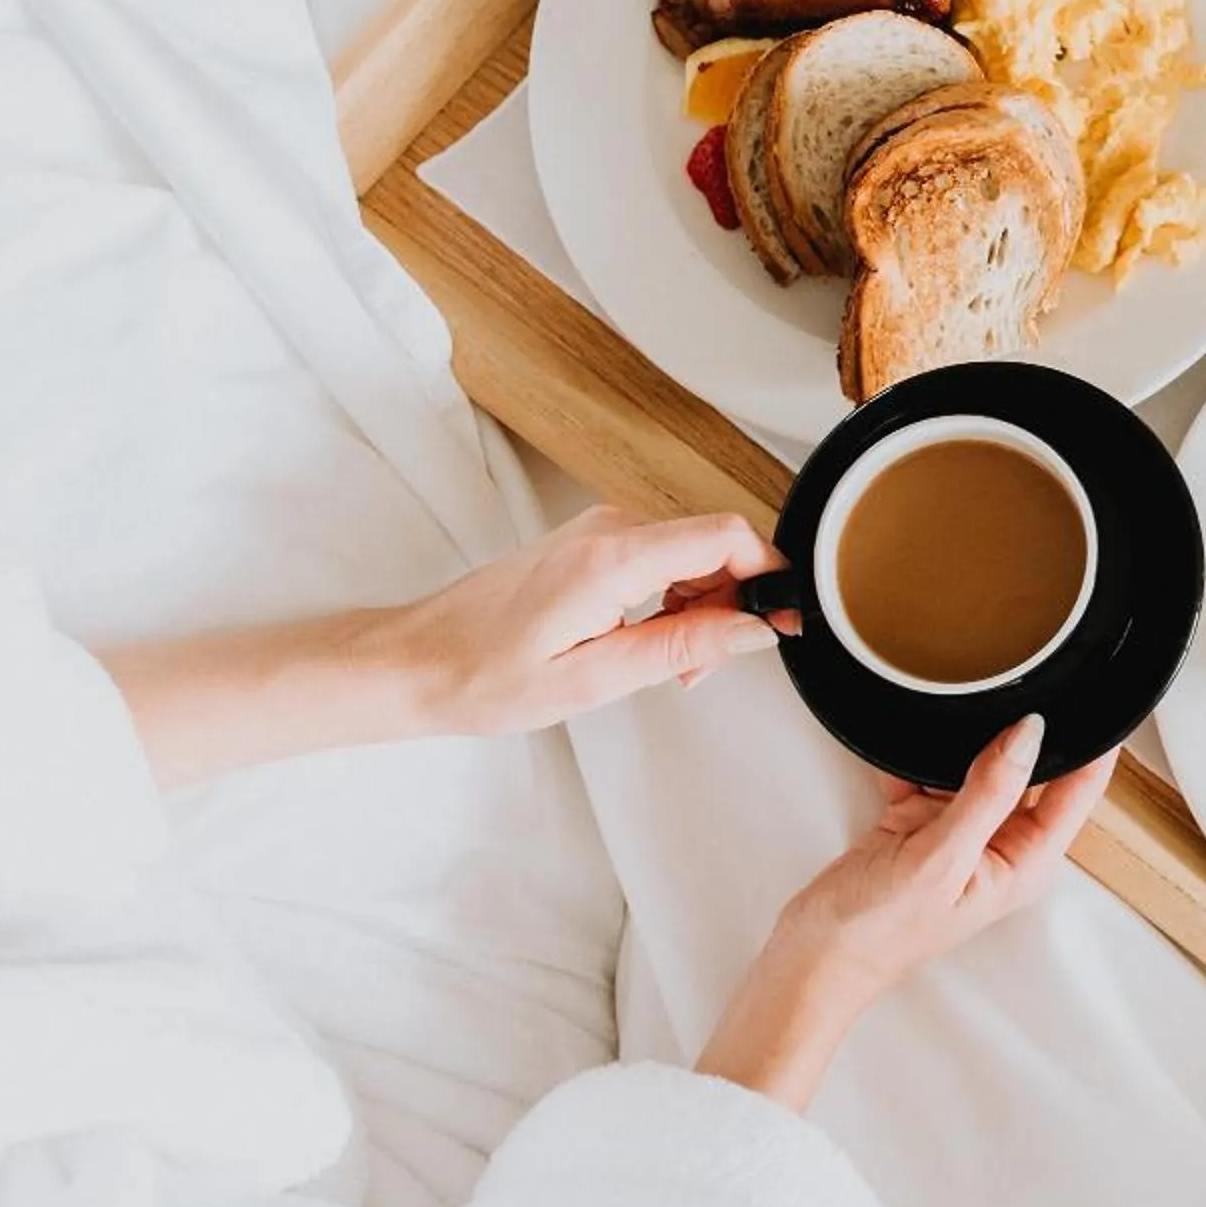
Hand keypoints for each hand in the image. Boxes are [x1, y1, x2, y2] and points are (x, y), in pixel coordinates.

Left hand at [378, 507, 793, 736]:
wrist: (418, 660)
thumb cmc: (484, 676)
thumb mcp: (596, 678)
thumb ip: (684, 647)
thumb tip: (756, 628)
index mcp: (612, 557)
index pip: (725, 534)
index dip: (771, 575)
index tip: (787, 620)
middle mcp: (608, 528)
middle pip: (716, 543)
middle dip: (734, 603)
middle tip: (708, 668)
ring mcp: (598, 530)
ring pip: (692, 552)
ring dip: (704, 606)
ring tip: (672, 667)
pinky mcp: (591, 543)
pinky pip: (661, 557)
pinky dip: (674, 600)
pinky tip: (649, 642)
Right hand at [696, 716, 1115, 1109]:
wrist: (809, 958)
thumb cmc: (876, 933)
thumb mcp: (939, 858)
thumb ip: (988, 793)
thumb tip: (1030, 734)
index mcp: (1024, 862)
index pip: (1079, 791)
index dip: (1093, 743)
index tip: (1094, 692)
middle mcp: (1000, 846)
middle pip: (1030, 771)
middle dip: (1020, 731)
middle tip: (1014, 680)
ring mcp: (959, 833)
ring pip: (976, 765)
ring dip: (961, 741)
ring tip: (952, 706)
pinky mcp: (919, 825)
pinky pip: (928, 774)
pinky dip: (913, 760)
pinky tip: (901, 746)